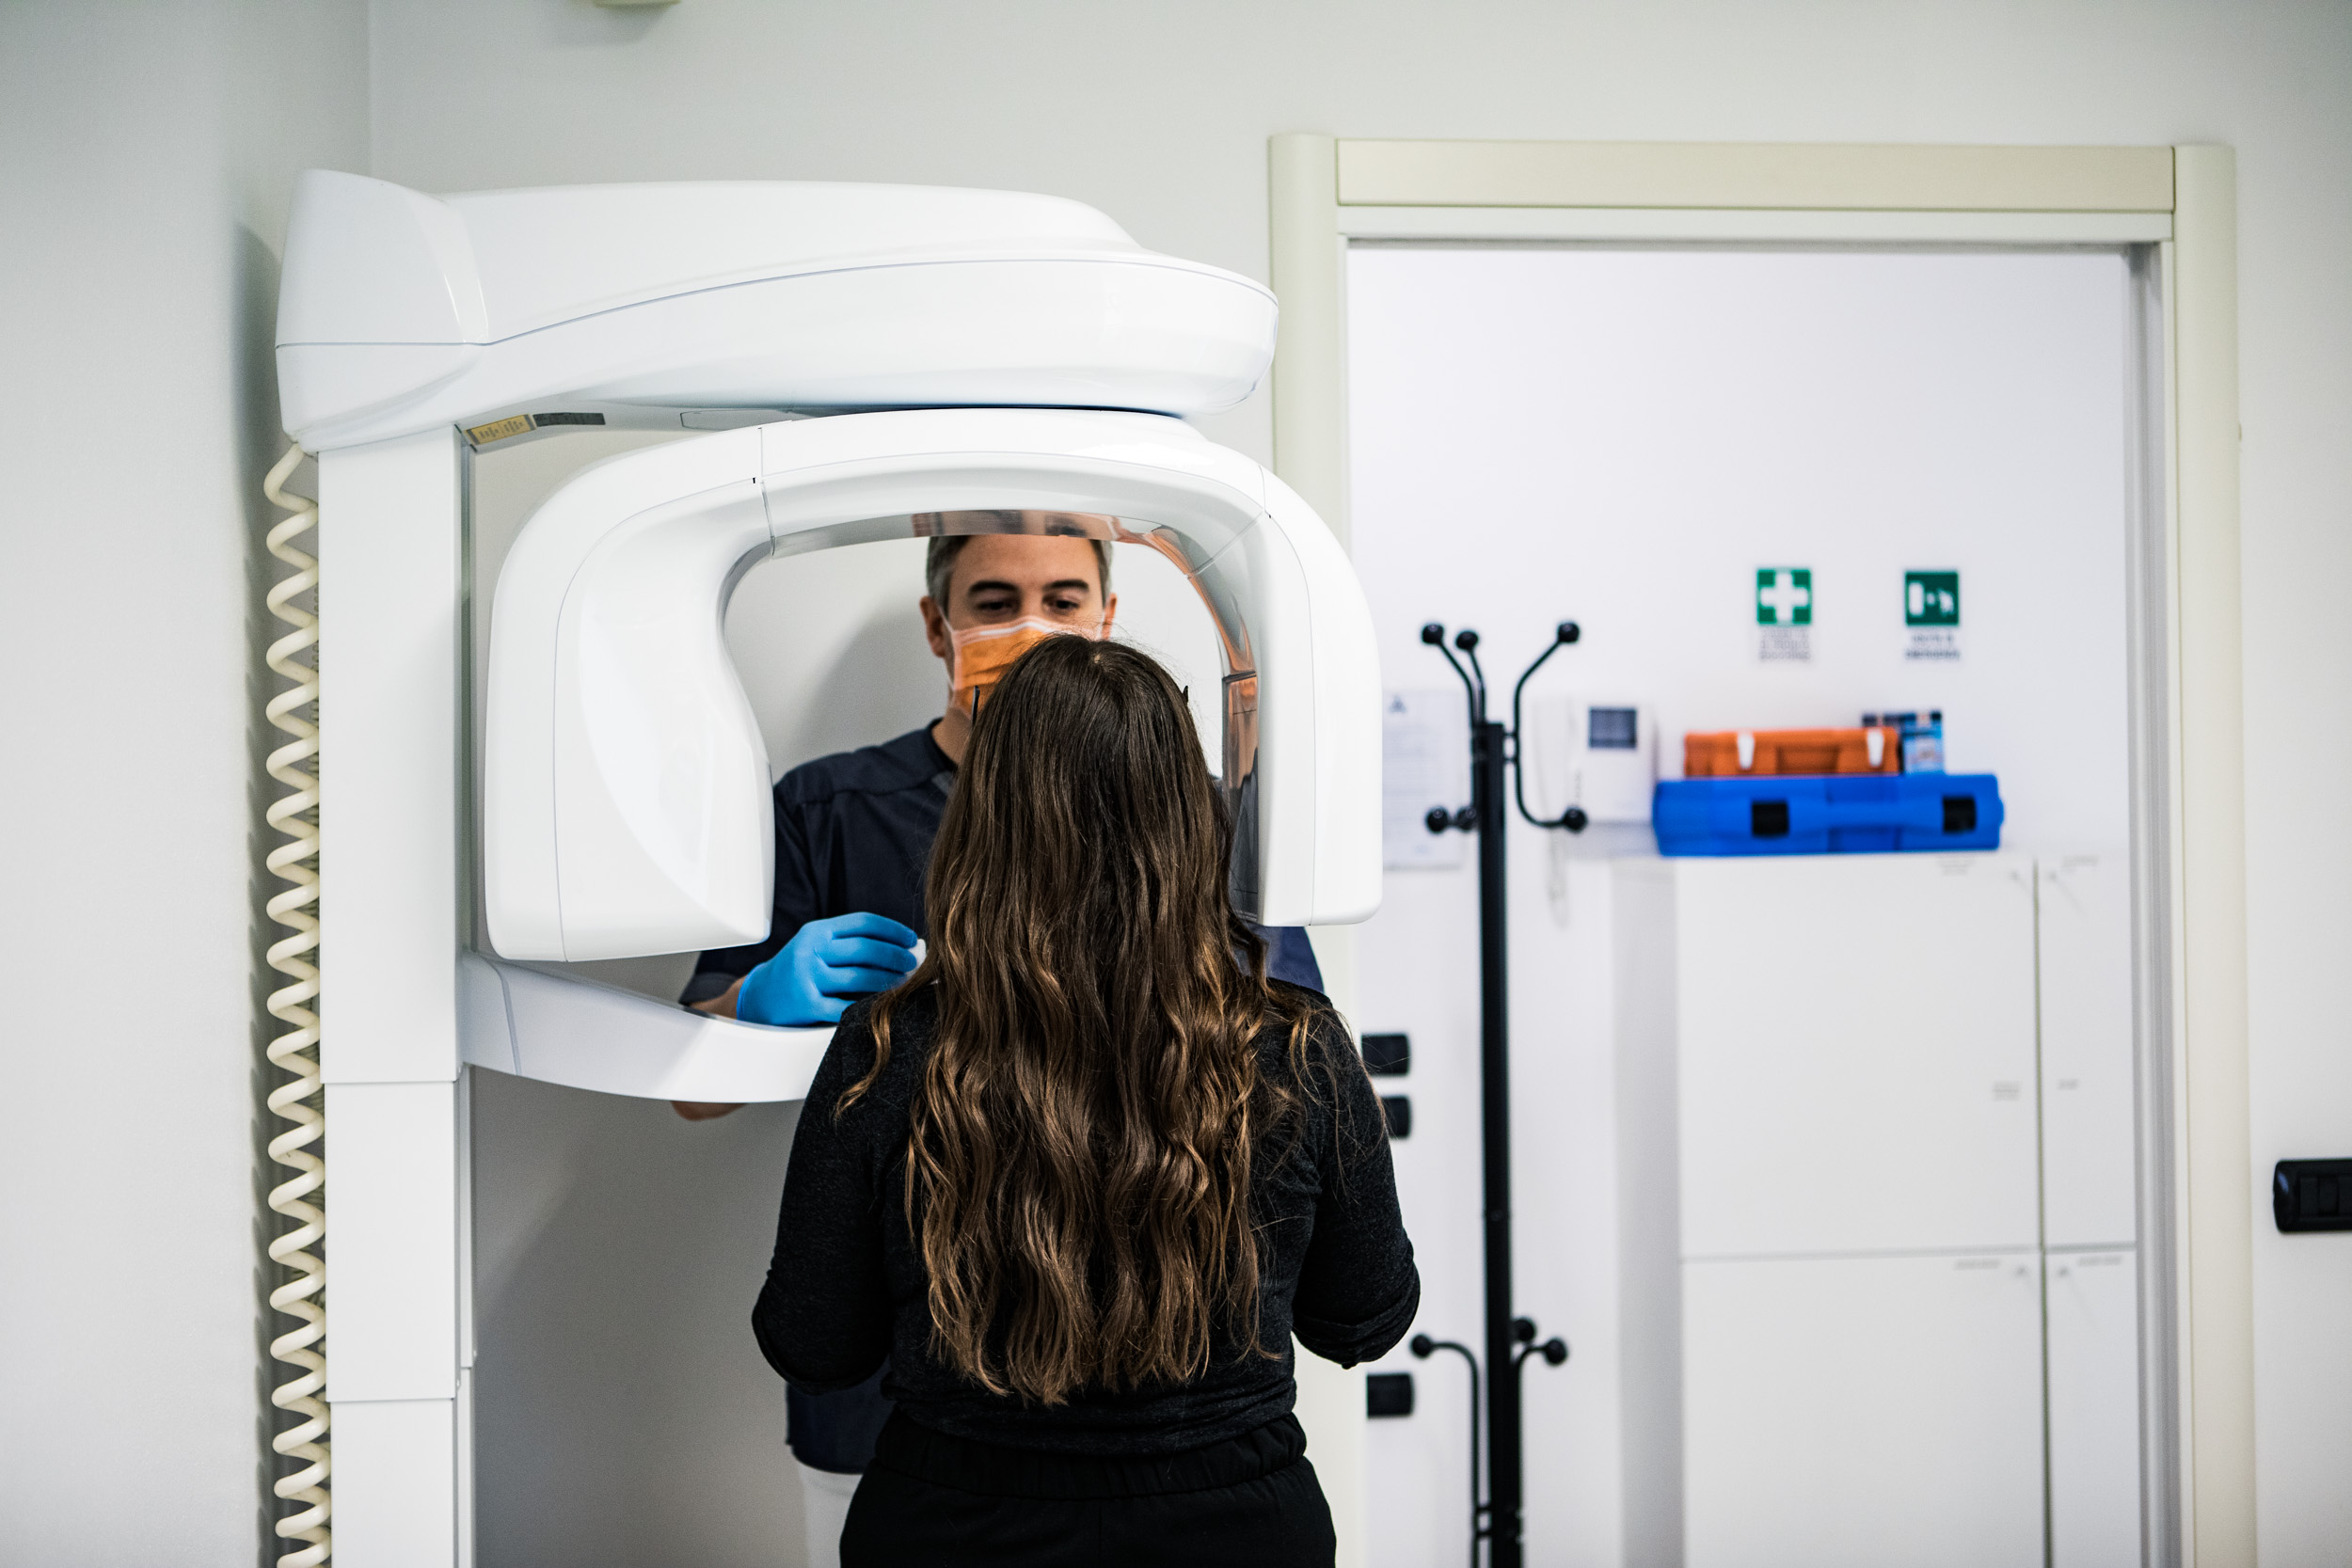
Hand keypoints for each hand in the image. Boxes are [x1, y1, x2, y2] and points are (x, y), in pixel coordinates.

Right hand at [737, 912, 920, 1026]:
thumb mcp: (815, 947)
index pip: (863, 923)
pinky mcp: (806, 1005)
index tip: (912, 939)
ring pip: (860, 977)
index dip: (893, 930)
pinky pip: (846, 1006)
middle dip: (896, 956)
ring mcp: (807, 977)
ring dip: (889, 981)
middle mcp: (810, 950)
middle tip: (914, 963)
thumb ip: (848, 944)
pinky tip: (883, 1006)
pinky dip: (869, 1006)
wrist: (759, 999)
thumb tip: (901, 947)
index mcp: (817, 931)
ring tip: (905, 984)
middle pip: (865, 948)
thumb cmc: (798, 971)